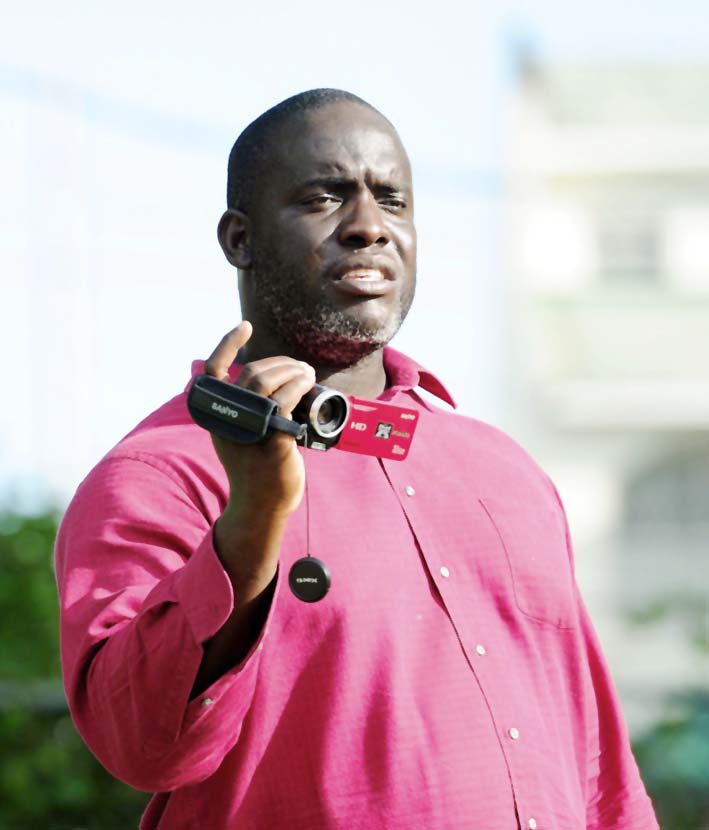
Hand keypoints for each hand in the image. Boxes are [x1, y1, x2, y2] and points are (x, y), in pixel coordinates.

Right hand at [203, 322, 314, 547]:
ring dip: (292, 370)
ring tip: (307, 373)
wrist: (262, 506)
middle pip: (251, 374)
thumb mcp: (241, 437)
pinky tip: (307, 383)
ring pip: (267, 382)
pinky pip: (286, 400)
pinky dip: (298, 385)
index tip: (244, 327)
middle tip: (300, 367)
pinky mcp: (271, 440)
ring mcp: (249, 430)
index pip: (212, 373)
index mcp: (217, 417)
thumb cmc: (257, 470)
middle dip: (279, 363)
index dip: (226, 345)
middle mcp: (228, 420)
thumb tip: (272, 382)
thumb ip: (246, 412)